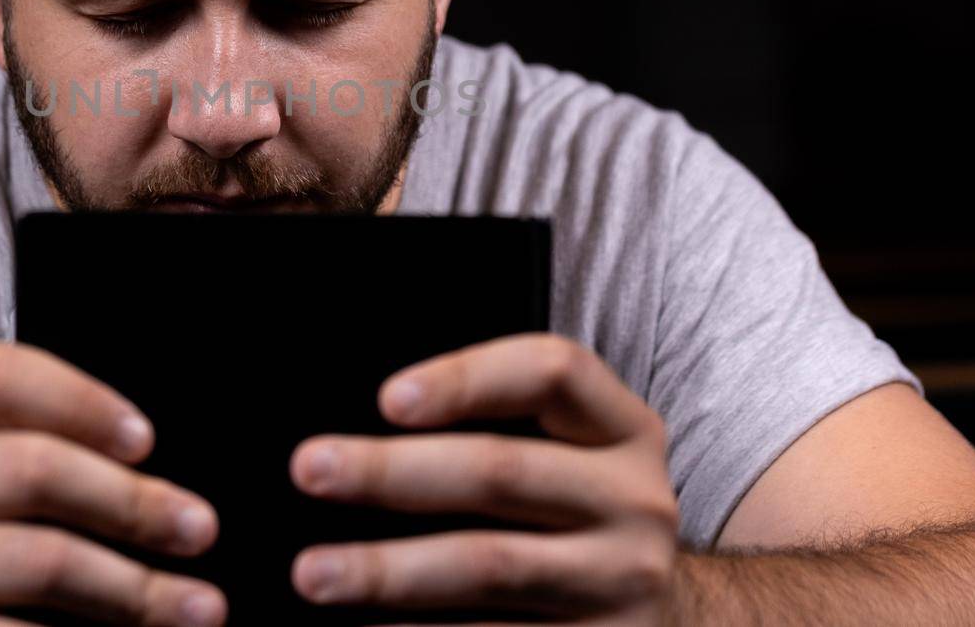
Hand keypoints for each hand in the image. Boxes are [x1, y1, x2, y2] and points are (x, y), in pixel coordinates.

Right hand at [0, 340, 227, 625]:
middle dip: (131, 502)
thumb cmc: (9, 534)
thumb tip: (176, 493)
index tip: (147, 441)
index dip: (79, 400)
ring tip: (202, 608)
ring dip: (136, 588)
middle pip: (33, 468)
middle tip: (202, 529)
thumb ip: (78, 453)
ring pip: (44, 559)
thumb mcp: (26, 476)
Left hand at [288, 332, 677, 624]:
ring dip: (388, 569)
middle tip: (309, 469)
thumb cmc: (575, 518)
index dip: (467, 376)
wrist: (666, 623)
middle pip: (500, 471)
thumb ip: (498, 428)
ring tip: (313, 572)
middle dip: (391, 471)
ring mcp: (625, 584)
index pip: (552, 372)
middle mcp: (634, 501)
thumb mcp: (570, 457)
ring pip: (488, 565)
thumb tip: (359, 428)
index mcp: (624, 430)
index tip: (386, 398)